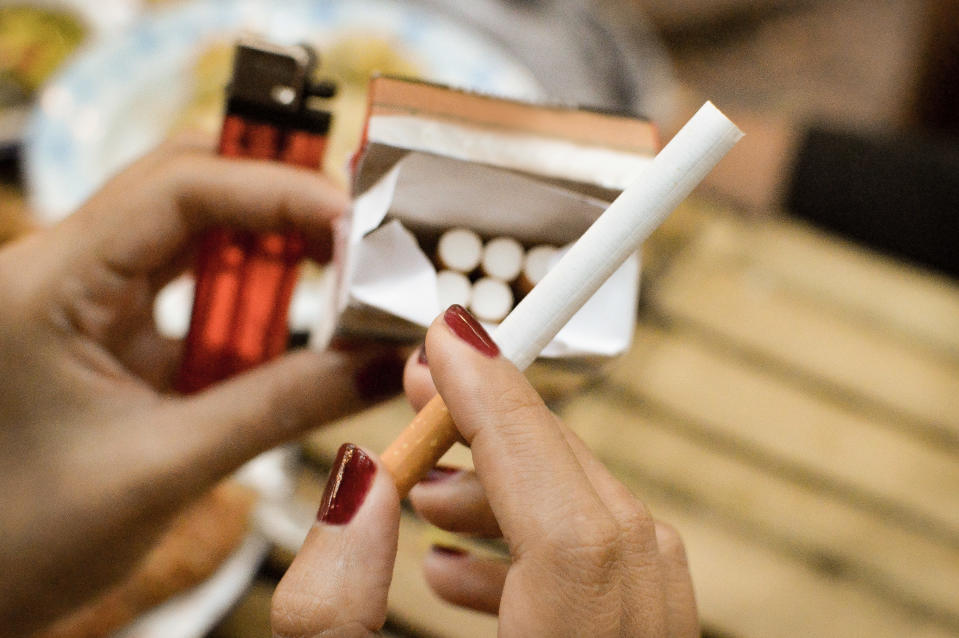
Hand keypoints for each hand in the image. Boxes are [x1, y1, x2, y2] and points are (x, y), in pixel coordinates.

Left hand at [0, 137, 405, 634]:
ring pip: (191, 231)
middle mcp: (59, 270)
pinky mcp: (105, 329)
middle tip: (361, 237)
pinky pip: (189, 287)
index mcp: (46, 287)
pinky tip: (296, 324)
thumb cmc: (22, 541)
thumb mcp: (166, 468)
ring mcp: (82, 297)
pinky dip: (250, 301)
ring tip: (343, 277)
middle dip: (279, 201)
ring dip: (269, 250)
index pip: (177, 188)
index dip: (277, 190)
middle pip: (186, 186)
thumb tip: (386, 364)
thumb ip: (283, 407)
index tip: (358, 221)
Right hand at [272, 305, 698, 636]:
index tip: (454, 340)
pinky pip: (613, 588)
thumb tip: (355, 481)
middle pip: (600, 517)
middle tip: (428, 390)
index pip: (574, 535)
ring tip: (428, 493)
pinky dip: (541, 552)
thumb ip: (333, 607)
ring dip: (519, 490)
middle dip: (507, 434)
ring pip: (616, 542)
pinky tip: (459, 564)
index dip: (511, 423)